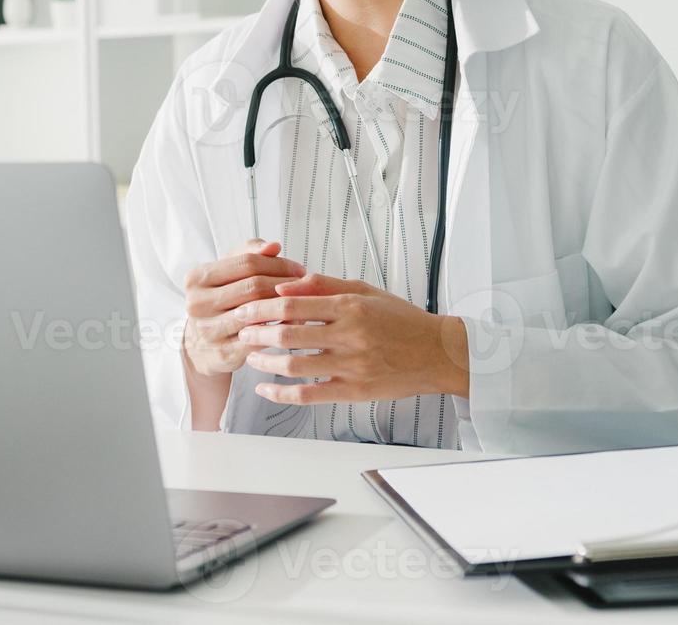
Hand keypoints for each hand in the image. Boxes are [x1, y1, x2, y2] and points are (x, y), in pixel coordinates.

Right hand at [182, 239, 305, 377]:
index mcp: (197, 277)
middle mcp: (197, 303)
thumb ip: (249, 254)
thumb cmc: (220, 303)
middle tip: (305, 287)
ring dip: (285, 307)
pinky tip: (293, 324)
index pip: (247, 262)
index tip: (298, 269)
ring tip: (303, 303)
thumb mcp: (226, 273)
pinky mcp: (222, 353)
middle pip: (253, 286)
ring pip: (258, 313)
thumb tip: (274, 246)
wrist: (200, 347)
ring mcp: (208, 330)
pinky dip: (280, 329)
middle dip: (285, 284)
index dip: (278, 264)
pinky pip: (260, 338)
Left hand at [234, 272, 470, 404]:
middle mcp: (349, 335)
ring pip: (294, 365)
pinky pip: (309, 394)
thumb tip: (286, 284)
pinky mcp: (354, 391)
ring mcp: (351, 365)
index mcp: (350, 307)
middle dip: (256, 333)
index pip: (292, 304)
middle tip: (240, 331)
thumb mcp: (365, 292)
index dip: (262, 306)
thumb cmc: (401, 320)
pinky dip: (282, 393)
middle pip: (287, 333)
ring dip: (265, 362)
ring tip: (250, 358)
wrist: (437, 353)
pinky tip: (266, 389)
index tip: (244, 308)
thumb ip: (324, 286)